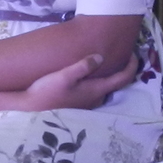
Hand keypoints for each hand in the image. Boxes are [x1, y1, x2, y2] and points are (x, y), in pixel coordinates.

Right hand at [23, 51, 141, 111]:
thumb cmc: (46, 92)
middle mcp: (96, 99)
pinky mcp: (78, 105)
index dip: (132, 66)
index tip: (135, 54)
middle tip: (118, 54)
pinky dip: (96, 82)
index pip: (124, 78)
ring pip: (103, 88)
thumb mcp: (64, 76)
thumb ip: (83, 66)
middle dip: (119, 69)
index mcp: (97, 91)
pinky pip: (94, 91)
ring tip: (102, 62)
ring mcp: (87, 104)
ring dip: (106, 76)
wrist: (28, 109)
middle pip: (115, 83)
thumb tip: (101, 57)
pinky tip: (87, 75)